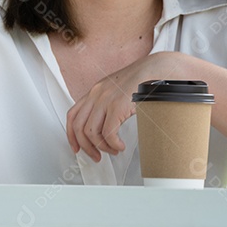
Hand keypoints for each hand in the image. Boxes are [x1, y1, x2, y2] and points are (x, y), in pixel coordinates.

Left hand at [66, 52, 186, 161]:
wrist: (155, 70)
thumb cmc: (141, 81)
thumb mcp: (117, 91)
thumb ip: (107, 105)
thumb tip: (104, 128)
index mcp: (95, 91)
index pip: (72, 115)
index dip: (71, 135)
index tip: (77, 147)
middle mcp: (96, 94)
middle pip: (78, 127)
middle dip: (86, 147)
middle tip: (96, 156)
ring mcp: (105, 99)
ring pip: (91, 133)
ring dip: (102, 147)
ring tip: (113, 150)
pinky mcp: (117, 106)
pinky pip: (108, 133)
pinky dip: (113, 144)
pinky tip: (120, 145)